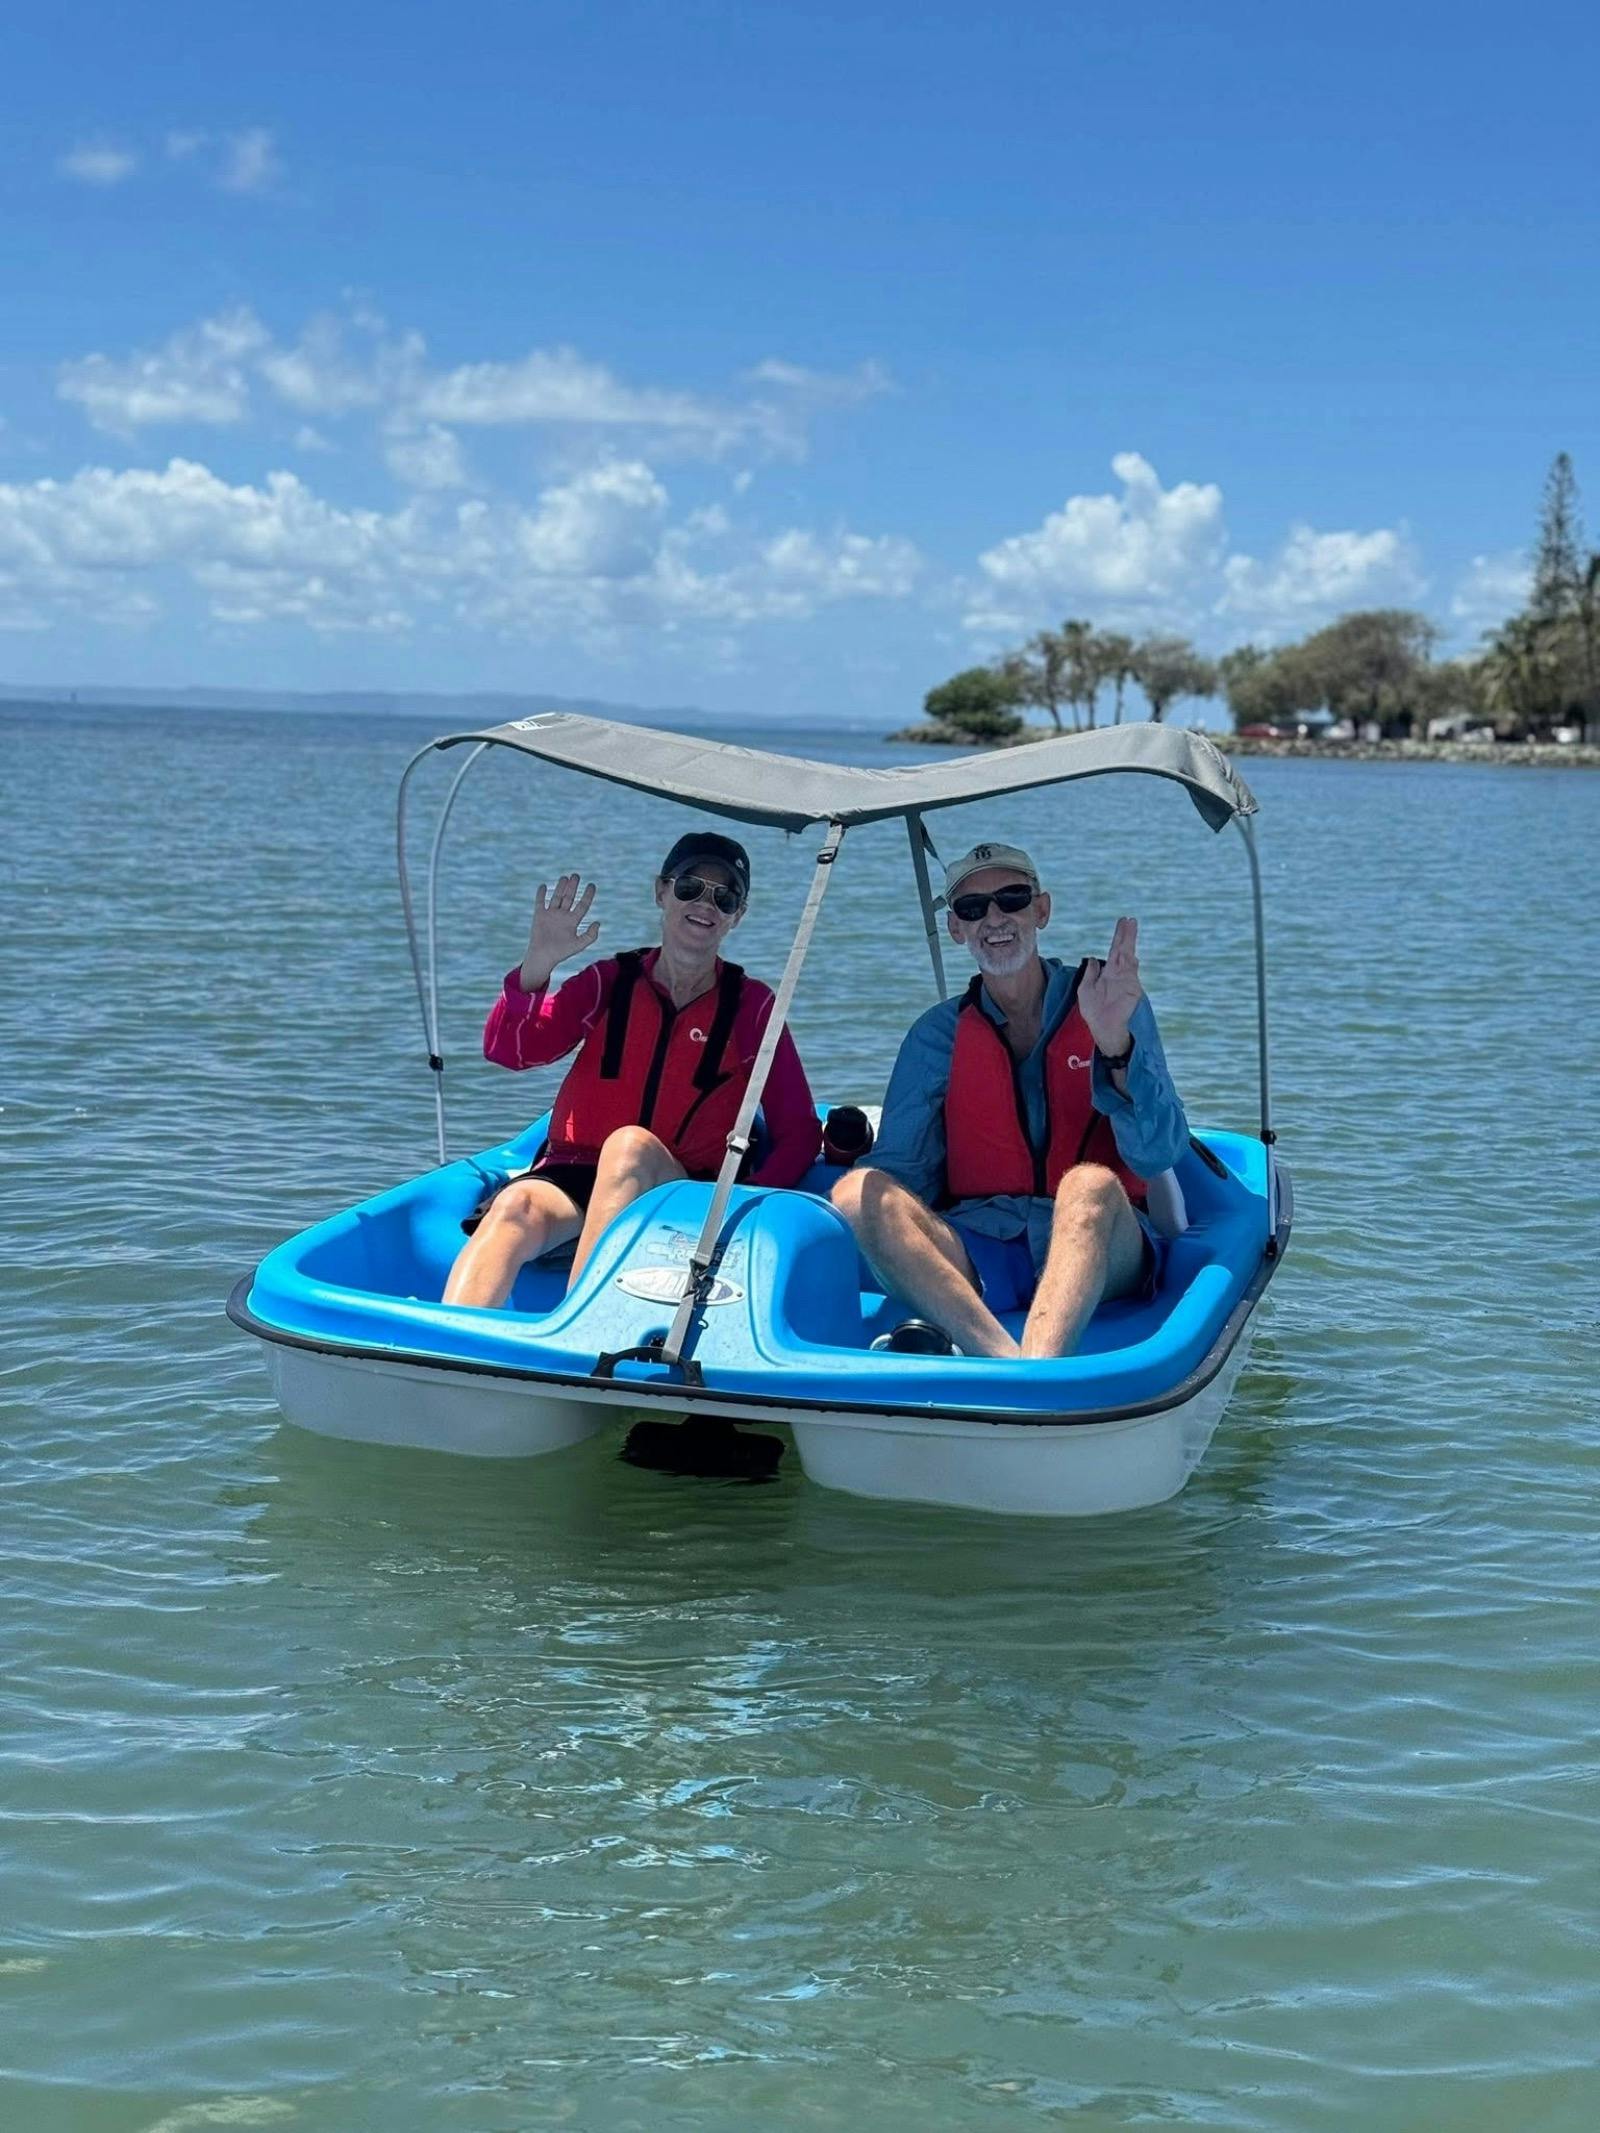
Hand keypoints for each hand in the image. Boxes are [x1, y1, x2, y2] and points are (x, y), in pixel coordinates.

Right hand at [519, 873, 599, 990]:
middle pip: (569, 897)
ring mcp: (551, 914)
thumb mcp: (579, 945)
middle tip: (576, 875)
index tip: (592, 885)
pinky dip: (541, 894)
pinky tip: (543, 886)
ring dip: (560, 887)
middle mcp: (563, 915)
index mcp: (573, 921)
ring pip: (557, 897)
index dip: (588, 895)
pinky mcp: (539, 916)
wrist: (543, 957)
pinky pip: (540, 902)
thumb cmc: (562, 953)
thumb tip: (598, 922)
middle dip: (573, 886)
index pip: (582, 905)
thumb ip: (590, 935)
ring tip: (565, 877)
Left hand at [1079, 916, 1142, 1057]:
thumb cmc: (1094, 1011)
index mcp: (1108, 973)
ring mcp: (1127, 981)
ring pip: (1129, 959)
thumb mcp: (1085, 990)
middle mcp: (1119, 974)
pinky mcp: (1132, 990)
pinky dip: (1130, 965)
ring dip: (1129, 945)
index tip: (1123, 921)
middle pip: (1124, 950)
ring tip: (1130, 929)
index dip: (1119, 936)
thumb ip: (1090, 974)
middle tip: (1130, 920)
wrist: (1102, 1028)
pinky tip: (1130, 955)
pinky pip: (1131, 975)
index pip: (1114, 950)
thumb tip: (1092, 958)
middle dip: (1127, 935)